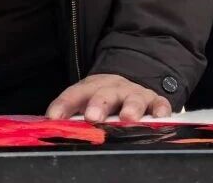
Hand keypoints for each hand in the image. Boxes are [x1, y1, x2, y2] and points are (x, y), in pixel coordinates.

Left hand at [46, 74, 173, 121]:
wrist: (127, 82)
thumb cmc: (102, 100)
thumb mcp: (86, 103)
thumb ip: (73, 116)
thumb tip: (52, 130)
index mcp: (91, 88)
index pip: (75, 94)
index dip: (64, 104)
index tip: (55, 117)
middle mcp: (113, 89)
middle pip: (105, 94)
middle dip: (99, 104)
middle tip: (93, 117)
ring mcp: (135, 94)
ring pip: (133, 98)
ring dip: (131, 107)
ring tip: (128, 118)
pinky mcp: (155, 101)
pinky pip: (159, 104)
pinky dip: (160, 109)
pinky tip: (160, 116)